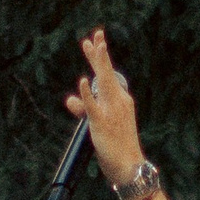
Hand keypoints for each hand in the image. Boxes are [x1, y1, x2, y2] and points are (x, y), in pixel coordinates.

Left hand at [69, 26, 143, 189]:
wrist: (130, 166)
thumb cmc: (117, 146)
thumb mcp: (99, 123)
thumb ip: (84, 108)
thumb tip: (69, 99)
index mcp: (120, 100)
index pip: (108, 74)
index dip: (100, 57)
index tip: (95, 40)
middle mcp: (118, 101)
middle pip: (107, 72)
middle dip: (100, 52)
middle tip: (95, 34)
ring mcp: (111, 110)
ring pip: (103, 81)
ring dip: (98, 62)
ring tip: (92, 44)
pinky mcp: (102, 122)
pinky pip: (93, 105)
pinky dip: (87, 93)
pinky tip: (82, 80)